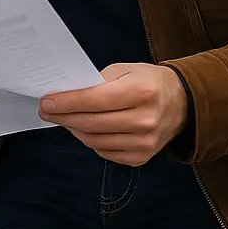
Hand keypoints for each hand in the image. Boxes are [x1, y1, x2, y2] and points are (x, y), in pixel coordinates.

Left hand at [38, 63, 188, 165]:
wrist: (181, 103)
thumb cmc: (147, 82)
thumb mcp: (124, 70)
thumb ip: (96, 82)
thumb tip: (64, 95)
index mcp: (141, 92)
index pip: (94, 100)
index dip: (66, 102)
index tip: (46, 101)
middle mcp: (145, 120)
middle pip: (91, 123)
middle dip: (62, 117)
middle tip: (46, 111)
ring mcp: (145, 143)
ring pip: (94, 140)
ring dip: (73, 129)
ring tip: (63, 119)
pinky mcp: (141, 157)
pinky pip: (104, 152)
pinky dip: (89, 140)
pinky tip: (84, 129)